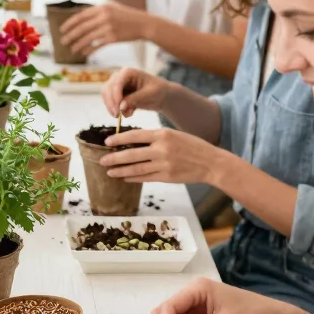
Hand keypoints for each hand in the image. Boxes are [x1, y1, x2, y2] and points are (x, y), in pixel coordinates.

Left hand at [59, 3, 149, 54]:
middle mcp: (104, 17)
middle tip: (63, 41)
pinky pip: (97, 45)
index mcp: (102, 7)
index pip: (81, 16)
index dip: (69, 23)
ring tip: (71, 49)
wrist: (143, 24)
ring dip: (77, 44)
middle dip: (70, 35)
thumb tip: (81, 19)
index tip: (62, 29)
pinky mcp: (113, 38)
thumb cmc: (126, 17)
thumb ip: (97, 12)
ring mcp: (108, 28)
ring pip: (87, 38)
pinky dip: (89, 49)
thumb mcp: (112, 8)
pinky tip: (83, 53)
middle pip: (82, 27)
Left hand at [99, 127, 216, 183]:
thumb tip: (133, 142)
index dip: (119, 139)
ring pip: (136, 168)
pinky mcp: (167, 177)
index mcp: (163, 134)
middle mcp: (162, 149)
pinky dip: (133, 178)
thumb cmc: (192, 147)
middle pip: (132, 154)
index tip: (107, 142)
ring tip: (109, 171)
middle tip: (102, 160)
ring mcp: (164, 164)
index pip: (135, 135)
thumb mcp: (174, 135)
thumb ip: (156, 138)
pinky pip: (146, 178)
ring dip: (121, 170)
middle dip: (114, 158)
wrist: (211, 162)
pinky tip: (125, 178)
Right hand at [101, 67, 169, 117]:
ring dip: (113, 108)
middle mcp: (119, 77)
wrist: (161, 96)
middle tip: (117, 116)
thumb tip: (121, 107)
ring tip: (127, 115)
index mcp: (128, 72)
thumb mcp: (149, 94)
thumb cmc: (158, 91)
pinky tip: (128, 114)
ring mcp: (117, 86)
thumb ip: (135, 99)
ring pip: (106, 96)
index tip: (118, 109)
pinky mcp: (117, 95)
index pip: (116, 83)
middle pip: (107, 89)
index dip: (115, 96)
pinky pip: (110, 103)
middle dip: (111, 103)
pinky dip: (117, 110)